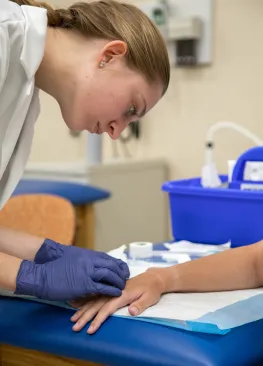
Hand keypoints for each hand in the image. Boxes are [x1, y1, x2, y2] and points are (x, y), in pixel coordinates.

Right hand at [15, 243, 129, 300]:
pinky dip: (111, 290)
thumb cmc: (55, 266)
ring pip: (110, 275)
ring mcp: (87, 272)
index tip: (124, 270)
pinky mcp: (84, 285)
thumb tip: (93, 265)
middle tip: (125, 280)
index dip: (119, 265)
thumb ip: (85, 261)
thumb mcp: (73, 257)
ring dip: (118, 282)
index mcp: (88, 254)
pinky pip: (102, 287)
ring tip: (122, 287)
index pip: (109, 258)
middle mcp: (90, 261)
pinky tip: (117, 293)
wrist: (42, 273)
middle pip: (112, 266)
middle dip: (121, 274)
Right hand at [70, 267, 170, 333]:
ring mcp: (112, 290)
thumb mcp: (150, 298)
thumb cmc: (151, 289)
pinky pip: (97, 295)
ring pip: (94, 300)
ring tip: (73, 318)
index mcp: (123, 294)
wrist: (152, 278)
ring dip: (83, 309)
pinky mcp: (111, 290)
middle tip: (75, 326)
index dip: (98, 319)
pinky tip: (78, 304)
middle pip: (97, 304)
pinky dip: (87, 300)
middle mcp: (114, 292)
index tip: (90, 329)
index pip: (107, 308)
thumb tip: (130, 312)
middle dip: (85, 316)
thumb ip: (140, 305)